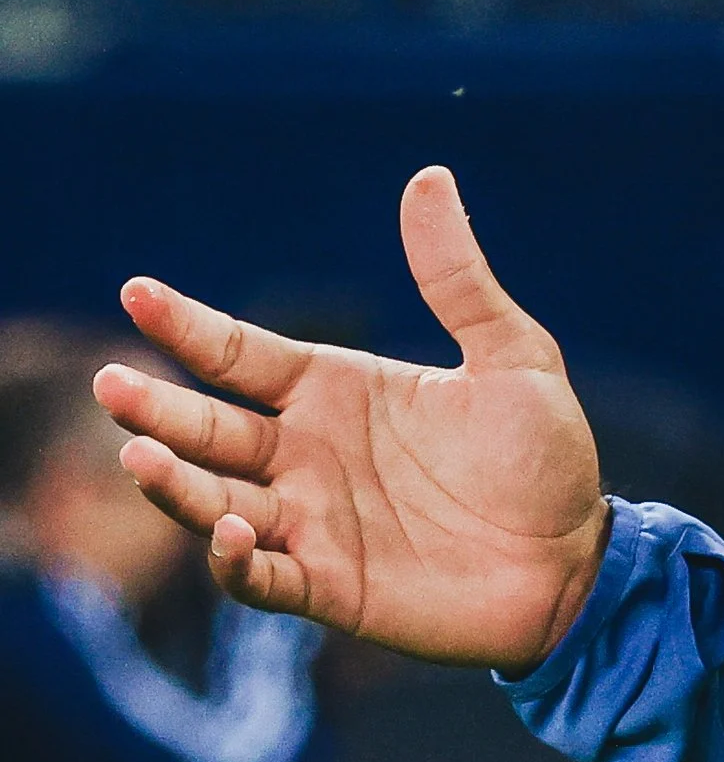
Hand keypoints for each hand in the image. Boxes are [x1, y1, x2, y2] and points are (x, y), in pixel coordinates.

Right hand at [95, 169, 609, 669]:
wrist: (577, 560)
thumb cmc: (543, 455)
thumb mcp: (511, 352)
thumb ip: (457, 277)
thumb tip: (429, 175)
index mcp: (339, 391)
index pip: (243, 353)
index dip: (189, 325)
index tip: (136, 292)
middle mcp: (310, 454)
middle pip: (210, 427)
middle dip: (157, 408)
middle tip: (109, 383)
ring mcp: (313, 522)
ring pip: (214, 501)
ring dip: (174, 483)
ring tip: (137, 456)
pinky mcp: (329, 586)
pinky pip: (260, 576)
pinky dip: (233, 559)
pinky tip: (226, 531)